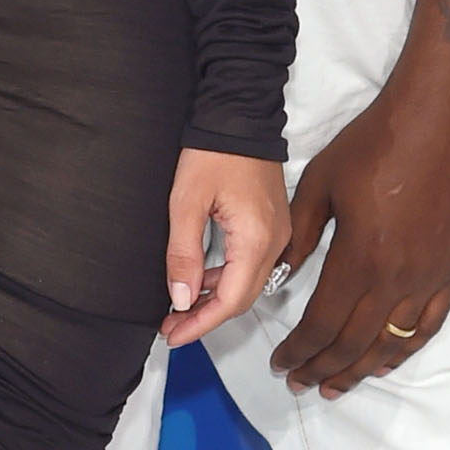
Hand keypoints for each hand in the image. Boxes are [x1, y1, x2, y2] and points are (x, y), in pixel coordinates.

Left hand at [160, 150, 290, 347]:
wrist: (239, 114)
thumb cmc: (213, 151)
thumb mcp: (185, 202)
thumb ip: (183, 254)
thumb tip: (181, 299)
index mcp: (256, 239)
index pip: (231, 301)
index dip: (200, 324)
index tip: (172, 335)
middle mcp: (276, 242)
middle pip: (242, 298)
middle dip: (205, 317)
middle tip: (170, 327)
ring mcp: (278, 233)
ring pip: (247, 284)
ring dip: (214, 300)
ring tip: (179, 308)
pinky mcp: (273, 225)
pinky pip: (251, 265)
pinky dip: (226, 279)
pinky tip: (202, 280)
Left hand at [271, 44, 449, 398]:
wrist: (439, 119)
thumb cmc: (374, 144)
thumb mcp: (321, 184)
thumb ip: (297, 237)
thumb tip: (276, 278)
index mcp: (358, 259)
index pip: (321, 325)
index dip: (298, 351)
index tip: (280, 364)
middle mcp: (396, 279)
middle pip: (353, 344)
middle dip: (321, 369)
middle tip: (299, 383)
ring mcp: (429, 277)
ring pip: (391, 344)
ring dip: (359, 370)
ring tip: (334, 386)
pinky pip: (428, 326)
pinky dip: (404, 351)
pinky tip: (385, 362)